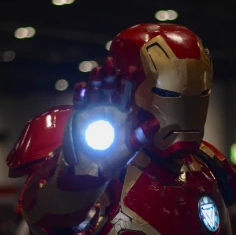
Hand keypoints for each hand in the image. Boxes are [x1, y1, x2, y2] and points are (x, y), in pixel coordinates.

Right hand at [63, 57, 158, 176]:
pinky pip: (79, 101)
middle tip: (111, 62)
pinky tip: (82, 86)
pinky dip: (80, 94)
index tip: (131, 69)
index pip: (126, 94)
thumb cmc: (111, 161)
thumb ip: (140, 136)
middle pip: (110, 88)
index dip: (128, 82)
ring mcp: (93, 110)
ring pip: (94, 90)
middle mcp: (108, 108)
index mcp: (122, 114)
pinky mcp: (79, 115)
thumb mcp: (128, 149)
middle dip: (110, 75)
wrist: (89, 172)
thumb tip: (156, 123)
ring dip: (96, 80)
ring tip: (98, 70)